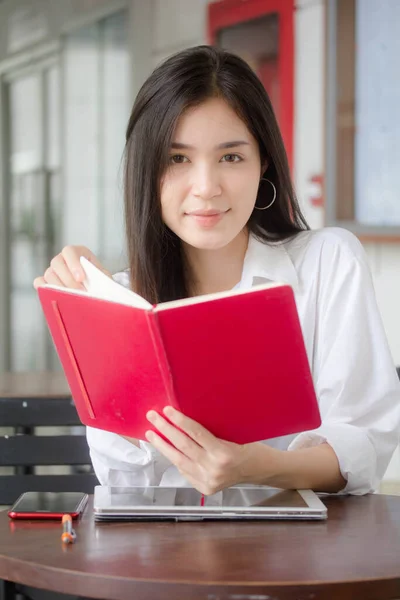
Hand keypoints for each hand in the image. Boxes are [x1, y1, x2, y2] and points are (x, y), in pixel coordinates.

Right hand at [33, 246, 111, 290]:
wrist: (95, 289)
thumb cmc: (99, 281)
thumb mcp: (103, 277)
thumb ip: (102, 279)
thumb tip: (101, 288)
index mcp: (77, 252)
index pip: (70, 251)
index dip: (74, 264)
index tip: (81, 278)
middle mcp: (62, 258)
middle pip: (57, 263)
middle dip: (68, 280)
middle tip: (79, 293)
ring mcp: (52, 269)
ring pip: (49, 275)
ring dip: (59, 287)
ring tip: (72, 299)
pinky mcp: (45, 281)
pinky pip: (39, 283)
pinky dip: (44, 289)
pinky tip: (56, 297)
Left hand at [145, 406, 260, 494]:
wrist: (258, 470)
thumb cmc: (248, 446)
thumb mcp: (233, 434)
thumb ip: (210, 432)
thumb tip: (185, 419)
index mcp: (224, 453)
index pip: (195, 433)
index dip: (179, 421)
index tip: (167, 410)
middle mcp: (214, 469)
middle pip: (182, 446)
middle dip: (165, 429)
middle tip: (152, 416)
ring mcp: (207, 481)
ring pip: (178, 460)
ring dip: (162, 445)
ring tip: (151, 433)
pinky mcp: (203, 488)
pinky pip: (184, 470)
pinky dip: (174, 457)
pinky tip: (166, 447)